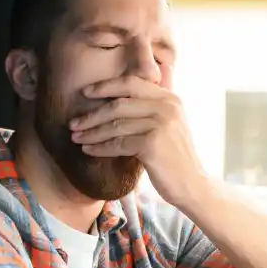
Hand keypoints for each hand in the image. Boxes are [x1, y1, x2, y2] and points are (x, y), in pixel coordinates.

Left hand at [69, 76, 209, 204]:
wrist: (192, 184)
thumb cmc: (174, 157)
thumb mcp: (167, 125)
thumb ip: (148, 110)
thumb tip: (112, 101)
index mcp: (169, 98)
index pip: (132, 83)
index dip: (106, 86)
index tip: (86, 92)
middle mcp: (167, 106)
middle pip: (119, 104)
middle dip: (92, 114)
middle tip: (74, 123)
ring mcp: (161, 124)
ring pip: (116, 125)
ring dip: (92, 132)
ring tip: (76, 138)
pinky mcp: (153, 144)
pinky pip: (118, 143)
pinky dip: (100, 147)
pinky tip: (89, 151)